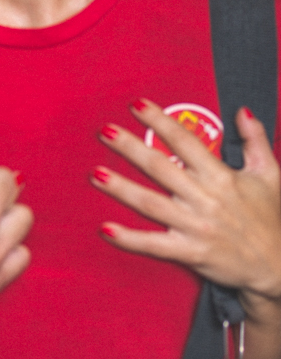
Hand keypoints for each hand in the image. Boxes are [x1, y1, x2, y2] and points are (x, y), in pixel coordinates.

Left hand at [93, 99, 280, 303]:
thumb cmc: (272, 218)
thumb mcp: (271, 174)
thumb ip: (256, 140)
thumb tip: (242, 111)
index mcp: (221, 176)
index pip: (185, 141)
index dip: (159, 122)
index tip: (137, 106)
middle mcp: (205, 198)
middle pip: (160, 167)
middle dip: (130, 147)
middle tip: (104, 131)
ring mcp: (196, 226)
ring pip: (150, 204)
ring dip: (121, 188)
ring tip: (95, 173)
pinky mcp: (191, 252)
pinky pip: (154, 244)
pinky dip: (129, 238)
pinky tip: (105, 228)